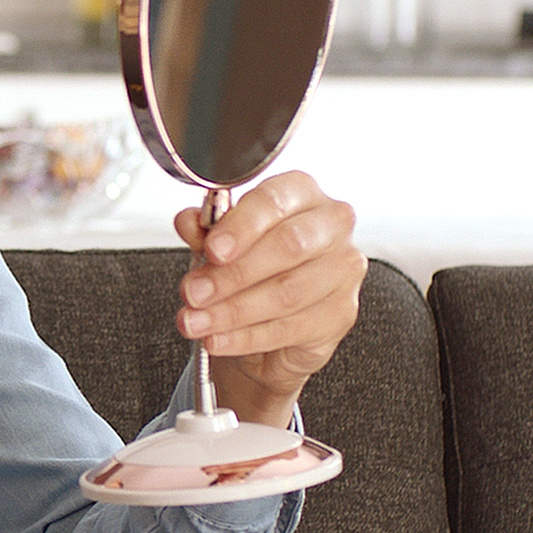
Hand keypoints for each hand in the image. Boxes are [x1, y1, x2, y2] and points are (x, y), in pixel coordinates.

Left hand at [171, 170, 365, 426]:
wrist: (272, 317)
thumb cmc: (251, 265)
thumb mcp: (220, 242)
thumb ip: (205, 230)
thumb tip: (188, 221)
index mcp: (301, 193)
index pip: (275, 200)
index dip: (242, 226)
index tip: (212, 249)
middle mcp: (331, 225)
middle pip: (289, 246)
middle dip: (234, 274)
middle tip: (194, 292)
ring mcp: (343, 270)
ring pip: (287, 292)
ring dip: (232, 311)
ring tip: (194, 322)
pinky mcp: (342, 313)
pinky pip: (290, 328)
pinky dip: (246, 337)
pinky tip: (218, 339)